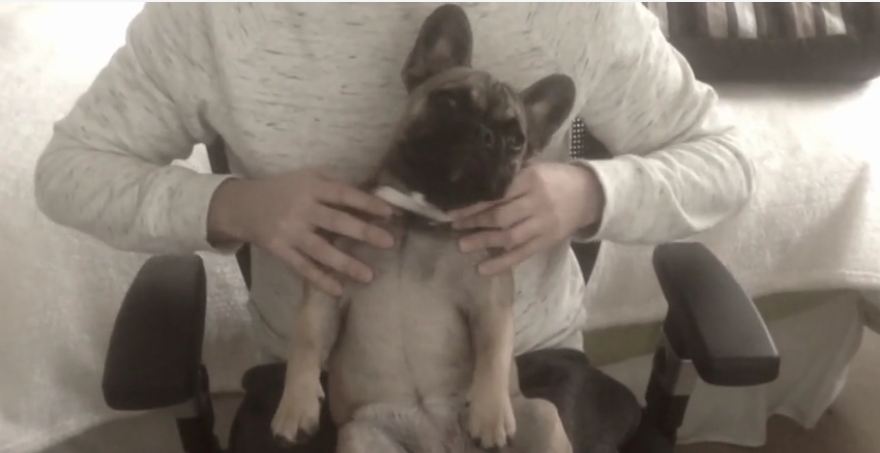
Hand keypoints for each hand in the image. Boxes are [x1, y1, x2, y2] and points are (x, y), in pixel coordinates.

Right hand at [207, 168, 394, 295]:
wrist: (242, 206)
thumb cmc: (285, 190)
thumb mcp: (307, 177)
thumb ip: (335, 185)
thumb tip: (372, 197)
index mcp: (311, 187)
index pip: (343, 194)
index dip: (367, 203)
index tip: (390, 212)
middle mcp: (301, 209)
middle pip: (336, 221)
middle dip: (364, 232)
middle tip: (389, 242)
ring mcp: (290, 232)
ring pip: (321, 250)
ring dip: (346, 263)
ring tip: (369, 276)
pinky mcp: (280, 250)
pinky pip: (303, 267)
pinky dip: (320, 279)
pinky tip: (339, 290)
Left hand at [450, 162, 602, 274]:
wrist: (590, 194)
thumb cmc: (555, 178)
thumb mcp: (535, 169)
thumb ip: (510, 178)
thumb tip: (474, 186)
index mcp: (531, 180)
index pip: (497, 194)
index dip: (474, 204)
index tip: (454, 210)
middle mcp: (537, 202)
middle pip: (501, 216)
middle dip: (475, 222)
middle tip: (454, 227)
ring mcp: (543, 224)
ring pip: (509, 237)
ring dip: (483, 242)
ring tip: (462, 246)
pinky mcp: (547, 242)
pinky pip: (522, 255)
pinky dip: (502, 263)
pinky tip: (483, 269)